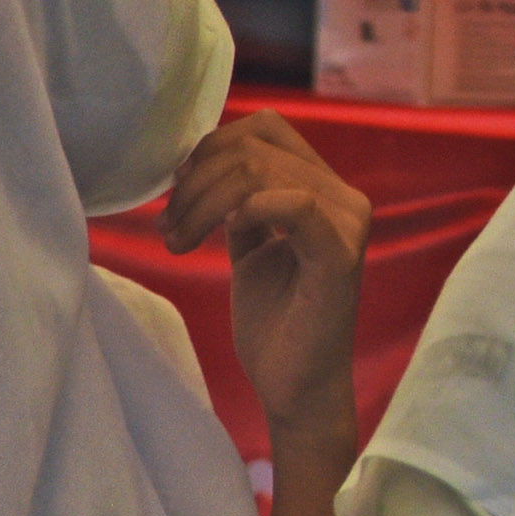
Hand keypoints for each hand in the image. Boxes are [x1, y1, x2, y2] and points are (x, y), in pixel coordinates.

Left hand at [163, 111, 368, 440]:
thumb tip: (201, 165)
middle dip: (195, 182)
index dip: (211, 146)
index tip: (177, 191)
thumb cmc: (275, 324)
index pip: (266, 129)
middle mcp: (345, 199)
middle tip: (167, 228)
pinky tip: (222, 237)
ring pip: (260, 172)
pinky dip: (246, 211)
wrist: (294, 387)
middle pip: (254, 148)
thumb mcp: (250, 249)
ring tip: (177, 240)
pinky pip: (295, 205)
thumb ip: (241, 206)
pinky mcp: (339, 257)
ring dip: (201, 202)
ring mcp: (347, 225)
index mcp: (326, 190)